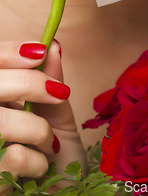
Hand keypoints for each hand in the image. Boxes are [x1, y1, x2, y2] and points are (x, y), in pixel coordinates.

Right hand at [0, 40, 86, 194]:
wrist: (62, 192)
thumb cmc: (55, 153)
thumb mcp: (57, 112)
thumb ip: (51, 80)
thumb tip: (53, 45)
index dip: (8, 52)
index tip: (39, 51)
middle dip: (29, 82)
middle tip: (59, 92)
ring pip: (0, 121)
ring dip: (36, 129)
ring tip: (49, 143)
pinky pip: (12, 156)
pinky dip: (36, 160)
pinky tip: (38, 169)